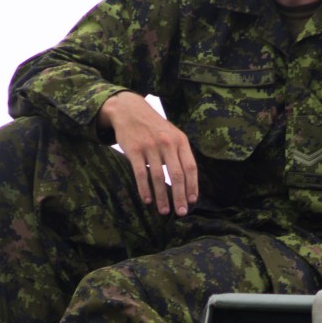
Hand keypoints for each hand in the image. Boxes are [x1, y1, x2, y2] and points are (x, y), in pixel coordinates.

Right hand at [99, 92, 197, 215]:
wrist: (129, 110)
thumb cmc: (153, 127)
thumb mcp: (172, 134)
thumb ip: (179, 154)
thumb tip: (187, 182)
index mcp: (180, 140)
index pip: (190, 167)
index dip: (192, 186)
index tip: (192, 201)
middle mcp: (167, 143)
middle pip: (177, 175)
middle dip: (180, 197)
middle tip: (181, 212)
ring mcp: (150, 146)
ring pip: (159, 177)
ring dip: (162, 197)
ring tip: (164, 211)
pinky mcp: (134, 150)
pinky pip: (141, 174)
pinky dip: (145, 189)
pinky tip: (147, 200)